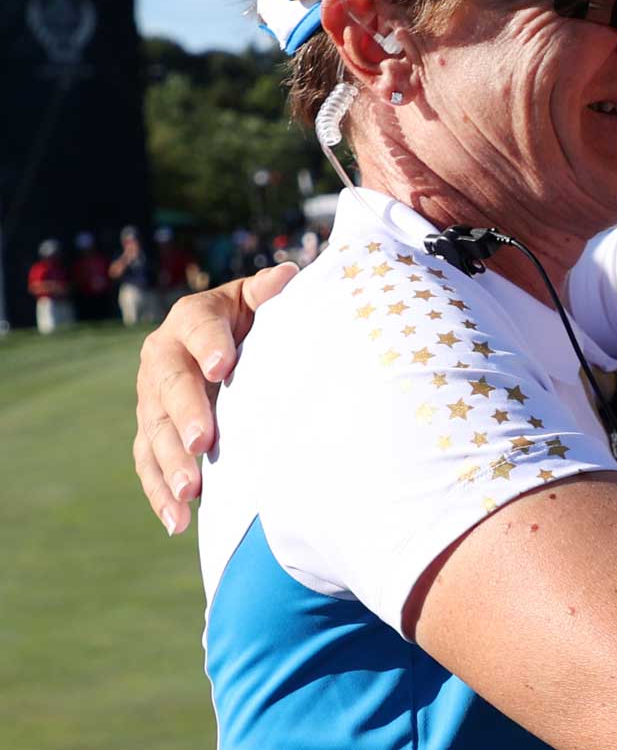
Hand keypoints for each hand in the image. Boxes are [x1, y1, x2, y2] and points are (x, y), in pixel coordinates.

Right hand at [134, 263, 296, 534]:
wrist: (235, 346)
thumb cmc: (259, 320)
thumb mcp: (264, 300)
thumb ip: (272, 292)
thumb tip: (286, 276)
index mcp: (195, 317)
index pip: (200, 326)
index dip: (209, 344)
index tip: (223, 366)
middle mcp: (165, 355)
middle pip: (170, 384)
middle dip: (184, 413)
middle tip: (200, 441)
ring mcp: (153, 397)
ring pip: (154, 430)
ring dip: (169, 464)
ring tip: (188, 494)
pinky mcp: (153, 432)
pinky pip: (149, 463)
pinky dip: (160, 493)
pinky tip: (176, 522)